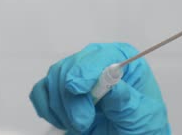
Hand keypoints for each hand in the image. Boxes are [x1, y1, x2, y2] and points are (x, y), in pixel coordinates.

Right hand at [29, 43, 170, 134]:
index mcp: (121, 60)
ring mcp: (75, 74)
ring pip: (53, 80)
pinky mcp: (59, 89)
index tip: (76, 89)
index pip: (98, 56)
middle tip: (83, 123)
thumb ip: (126, 101)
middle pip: (70, 68)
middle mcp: (96, 62)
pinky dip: (47, 109)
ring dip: (62, 108)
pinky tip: (64, 121)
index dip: (84, 71)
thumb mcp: (142, 116)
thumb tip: (112, 83)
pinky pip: (40, 91)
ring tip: (80, 125)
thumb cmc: (141, 125)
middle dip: (72, 100)